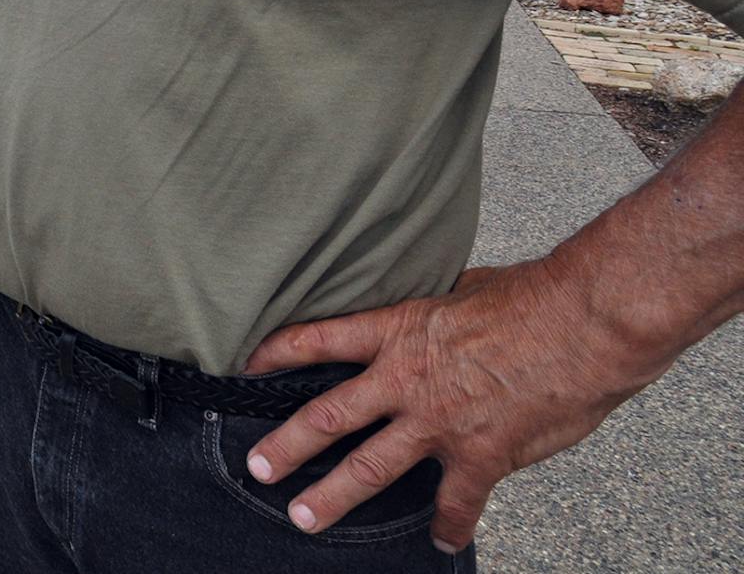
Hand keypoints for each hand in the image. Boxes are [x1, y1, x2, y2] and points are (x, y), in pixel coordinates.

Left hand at [241, 258, 666, 551]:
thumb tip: (429, 306)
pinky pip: (456, 502)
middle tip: (258, 468)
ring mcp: (438, 423)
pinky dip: (448, 524)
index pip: (318, 340)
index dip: (277, 352)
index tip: (246, 367)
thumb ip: (432, 309)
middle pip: (329, 417)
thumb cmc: (532, 298)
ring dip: (333, 496)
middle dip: (287, 446)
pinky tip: (441, 540)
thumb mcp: (462, 290)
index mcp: (396, 333)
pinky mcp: (480, 455)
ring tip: (303, 517)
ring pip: (370, 468)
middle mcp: (405, 381)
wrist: (584, 325)